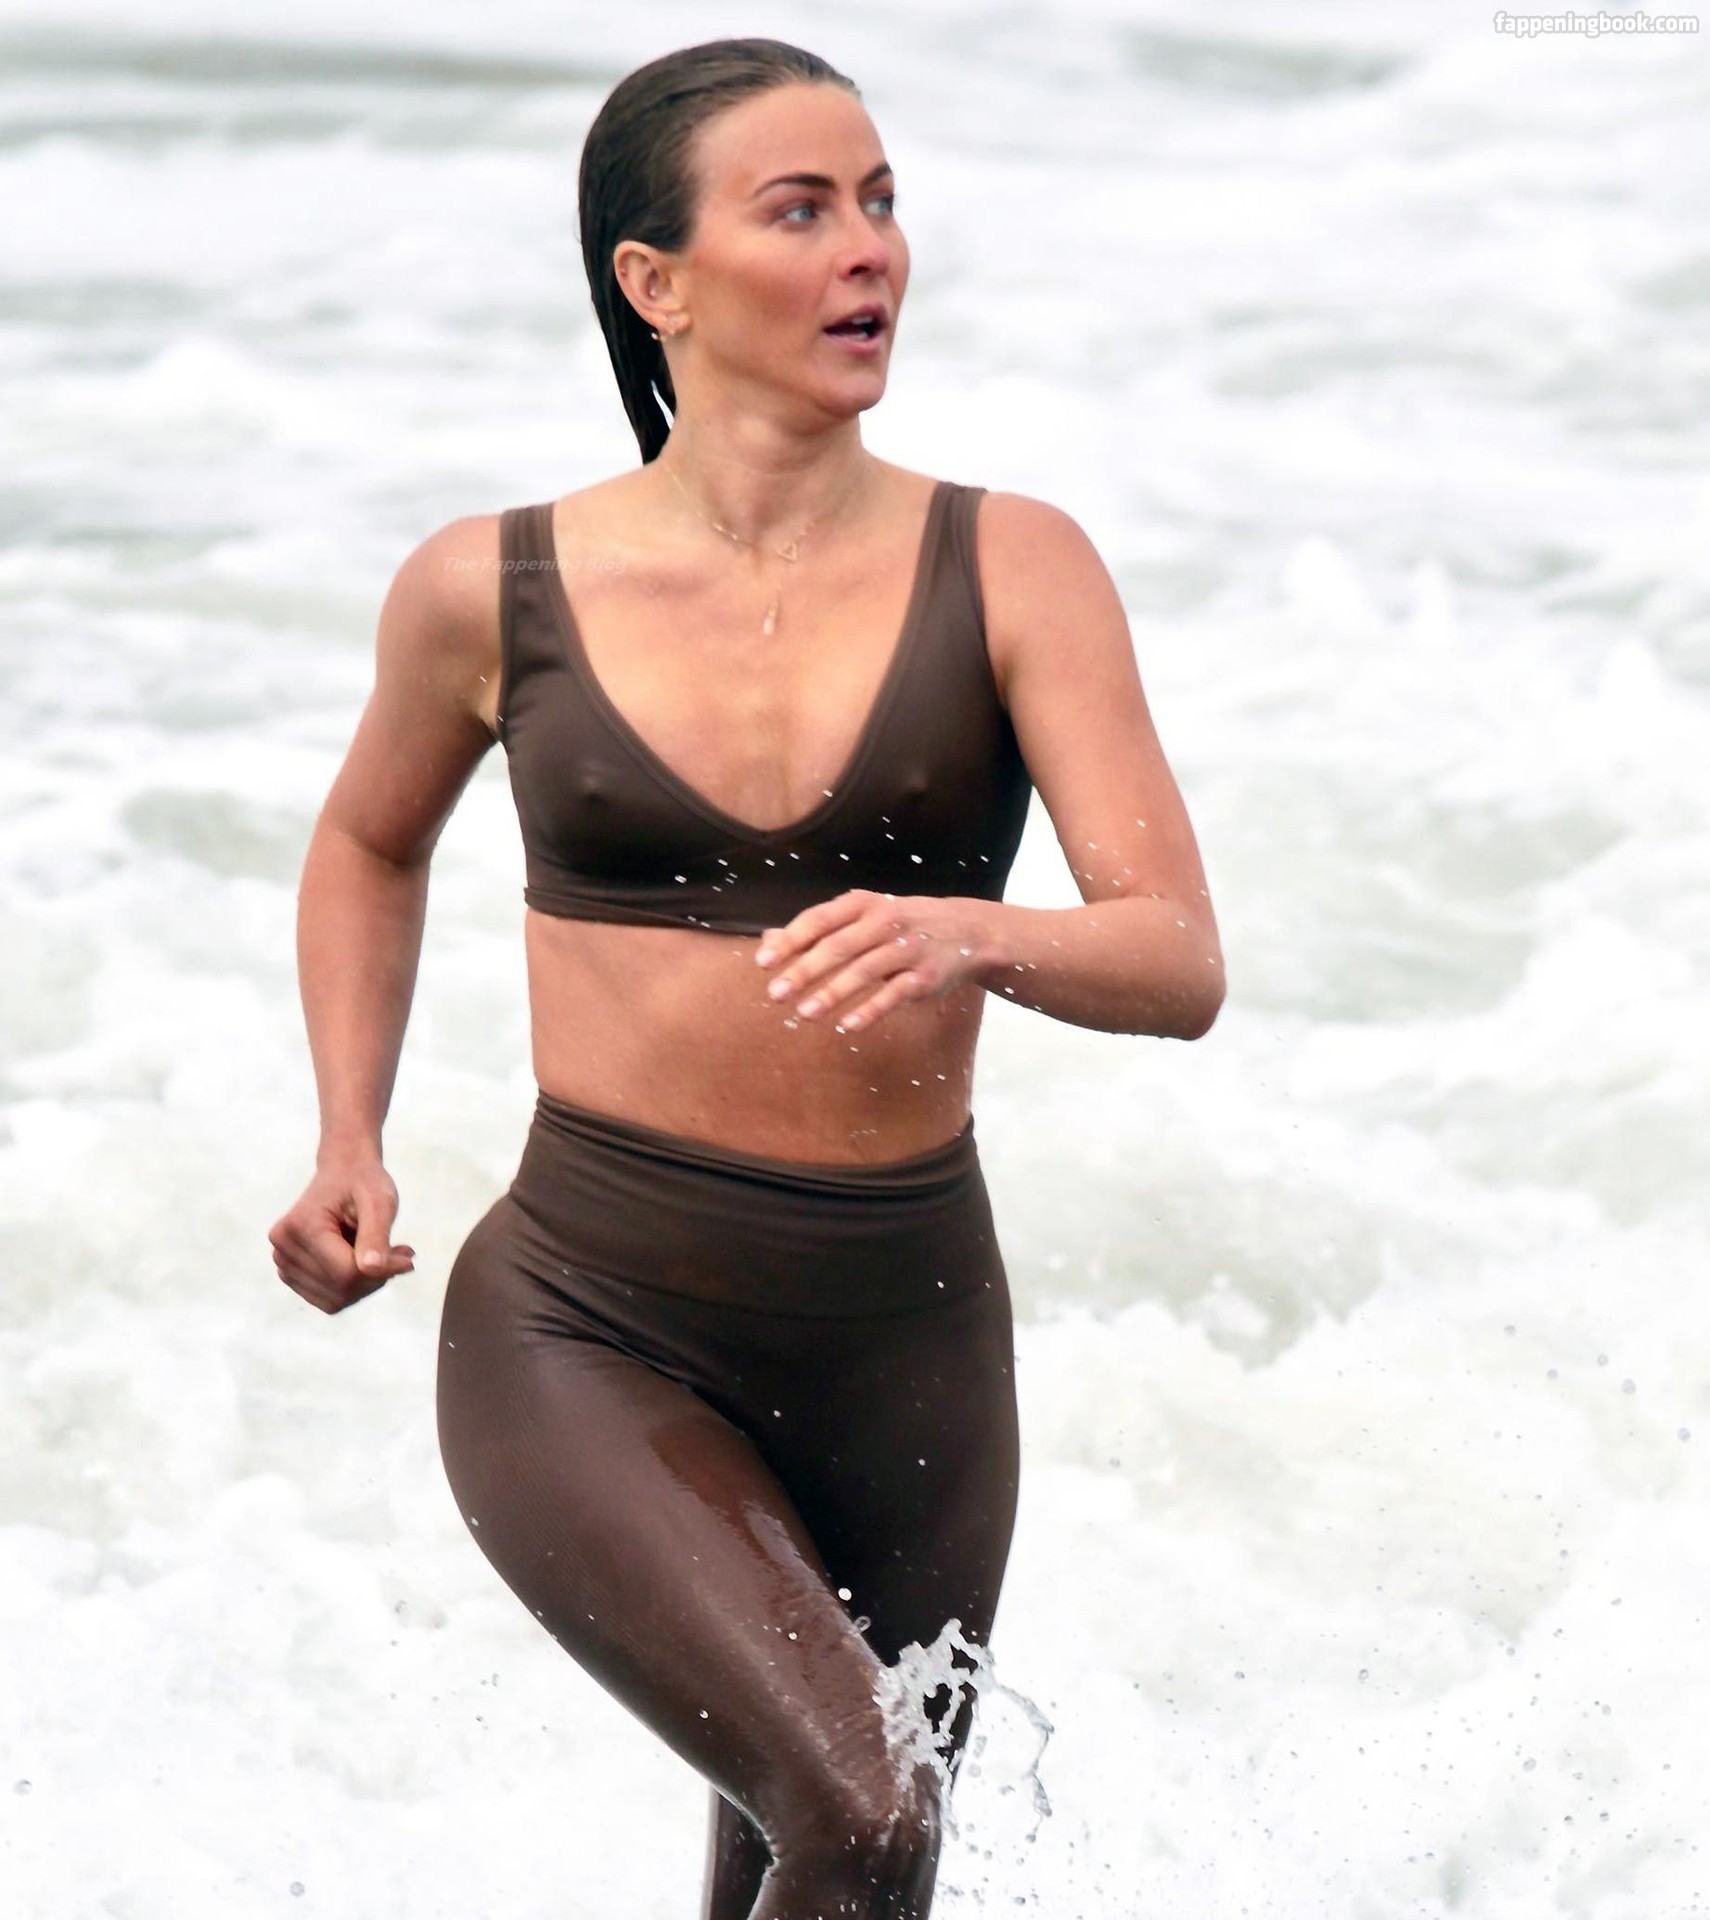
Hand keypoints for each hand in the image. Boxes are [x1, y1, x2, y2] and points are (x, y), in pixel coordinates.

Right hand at [268, 1155, 415, 1314]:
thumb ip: (376, 1234)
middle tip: (399, 1253)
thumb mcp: (380, 1201)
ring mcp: (283, 1263)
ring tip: (381, 1253)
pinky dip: (354, 1287)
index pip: (346, 1273)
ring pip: (335, 1299)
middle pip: (340, 1289)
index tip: (408, 1254)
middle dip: (376, 1277)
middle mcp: (283, 1247)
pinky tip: (365, 1261)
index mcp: (301, 1226)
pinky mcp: (291, 1274)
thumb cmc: (363, 1183)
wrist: (344, 1173)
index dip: (383, 1271)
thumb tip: (372, 1269)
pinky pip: (329, 1299)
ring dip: (367, 1284)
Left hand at [754, 890, 994, 1033]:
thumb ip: (817, 930)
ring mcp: (908, 948)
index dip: (791, 941)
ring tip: (805, 1013)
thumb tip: (768, 941)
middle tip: (776, 994)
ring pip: (865, 970)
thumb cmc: (899, 926)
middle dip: (805, 970)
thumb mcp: (861, 917)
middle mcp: (885, 922)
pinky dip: (872, 1009)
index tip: (764, 963)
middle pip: (839, 946)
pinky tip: (847, 1026)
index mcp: (863, 904)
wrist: (967, 931)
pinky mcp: (925, 976)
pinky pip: (896, 993)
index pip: (820, 919)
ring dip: (833, 992)